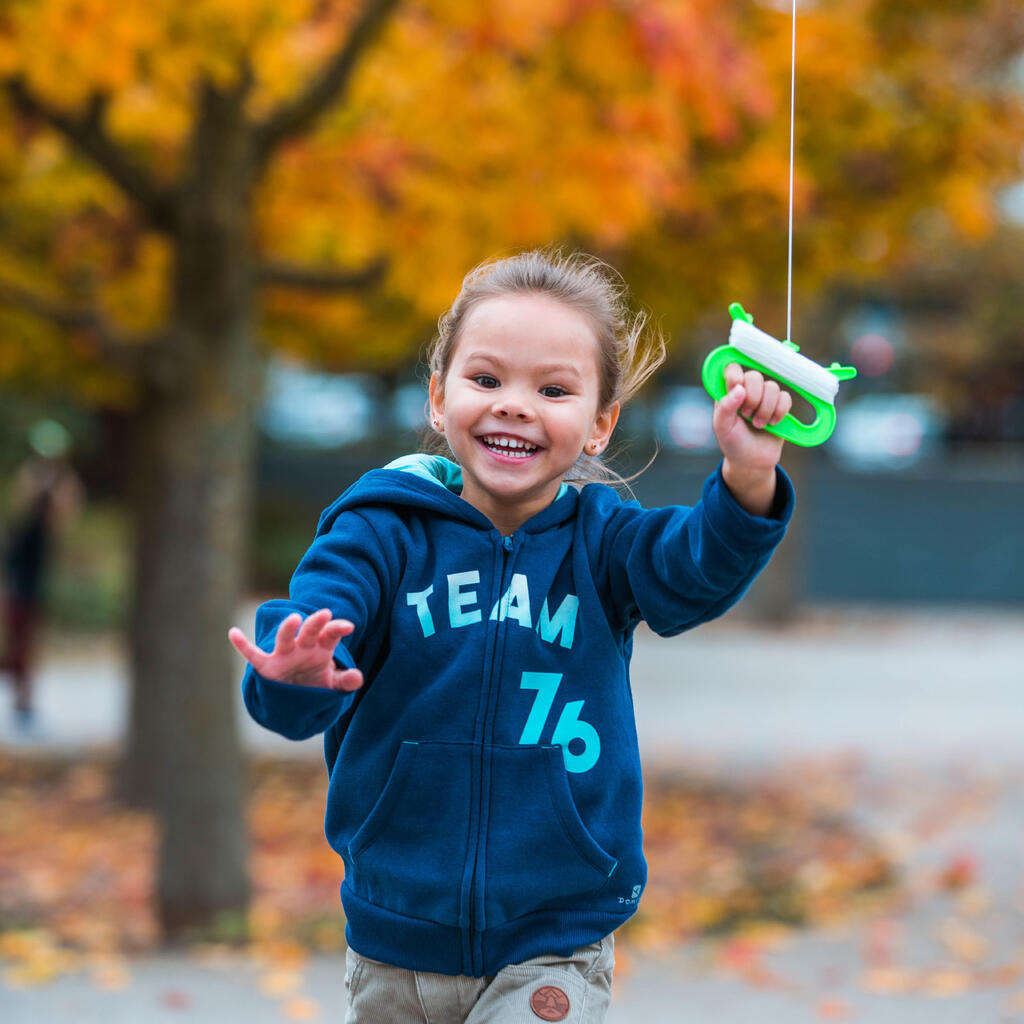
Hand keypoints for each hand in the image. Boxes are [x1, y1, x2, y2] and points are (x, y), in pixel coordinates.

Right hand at [228, 609, 363, 690]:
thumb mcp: (332, 685)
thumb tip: (358, 677)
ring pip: (285, 639)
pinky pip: (253, 655)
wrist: (294, 700)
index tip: (348, 626)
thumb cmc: (315, 684)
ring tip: (293, 618)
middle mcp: (302, 647)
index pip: (330, 634)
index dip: (338, 628)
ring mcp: (284, 655)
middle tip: (325, 614)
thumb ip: (345, 681)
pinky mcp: (266, 666)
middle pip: (309, 632)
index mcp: (321, 648)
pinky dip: (242, 645)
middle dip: (316, 623)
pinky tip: (233, 633)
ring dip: (288, 629)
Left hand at [712, 363, 790, 470]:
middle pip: (755, 376)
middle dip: (752, 398)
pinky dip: (779, 411)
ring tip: (758, 424)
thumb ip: (726, 407)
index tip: (737, 388)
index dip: (736, 376)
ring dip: (765, 408)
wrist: (752, 461)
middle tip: (746, 414)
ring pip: (772, 386)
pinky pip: (785, 397)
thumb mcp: (722, 427)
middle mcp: (746, 390)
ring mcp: (764, 397)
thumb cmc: (733, 443)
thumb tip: (739, 388)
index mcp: (728, 392)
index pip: (731, 368)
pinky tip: (772, 424)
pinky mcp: (779, 405)